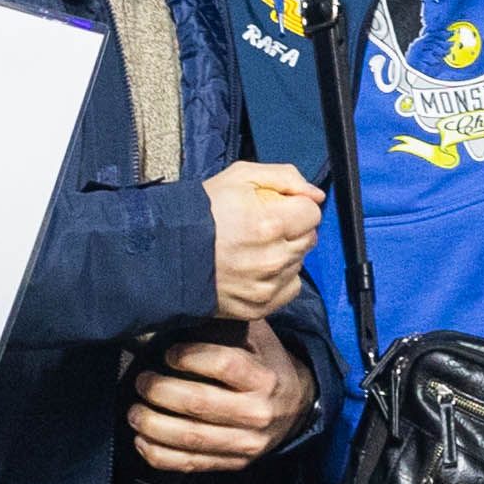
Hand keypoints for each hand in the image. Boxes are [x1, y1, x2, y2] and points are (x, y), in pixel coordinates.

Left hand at [128, 321, 313, 472]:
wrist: (297, 407)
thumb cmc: (266, 364)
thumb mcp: (258, 338)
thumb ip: (227, 326)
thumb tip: (182, 308)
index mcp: (263, 377)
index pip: (223, 365)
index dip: (190, 357)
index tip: (168, 353)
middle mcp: (257, 412)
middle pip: (199, 403)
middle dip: (160, 392)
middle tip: (142, 382)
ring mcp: (245, 443)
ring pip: (191, 438)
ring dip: (153, 425)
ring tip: (134, 411)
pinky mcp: (233, 463)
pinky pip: (190, 464)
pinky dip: (159, 455)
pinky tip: (141, 440)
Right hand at [203, 162, 323, 317]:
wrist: (167, 253)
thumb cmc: (203, 211)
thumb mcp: (240, 176)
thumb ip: (285, 177)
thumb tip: (316, 195)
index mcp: (270, 223)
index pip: (312, 212)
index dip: (296, 206)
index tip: (278, 207)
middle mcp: (273, 258)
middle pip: (308, 238)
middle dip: (292, 228)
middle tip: (263, 226)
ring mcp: (266, 286)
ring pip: (298, 262)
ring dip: (285, 253)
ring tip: (254, 247)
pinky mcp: (260, 306)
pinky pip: (290, 288)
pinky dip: (279, 278)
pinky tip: (256, 268)